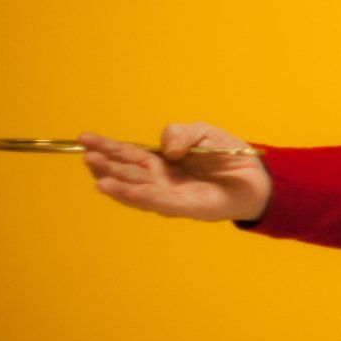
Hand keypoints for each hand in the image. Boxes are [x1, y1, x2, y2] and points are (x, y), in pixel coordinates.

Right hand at [77, 122, 273, 222]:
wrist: (256, 176)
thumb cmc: (225, 155)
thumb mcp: (202, 132)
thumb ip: (180, 134)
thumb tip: (166, 149)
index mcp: (158, 160)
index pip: (126, 153)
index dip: (106, 146)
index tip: (84, 139)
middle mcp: (158, 179)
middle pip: (126, 172)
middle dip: (106, 165)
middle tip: (87, 156)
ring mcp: (168, 195)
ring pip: (136, 190)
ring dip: (117, 185)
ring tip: (99, 178)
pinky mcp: (184, 207)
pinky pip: (157, 202)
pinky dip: (138, 197)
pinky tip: (121, 191)